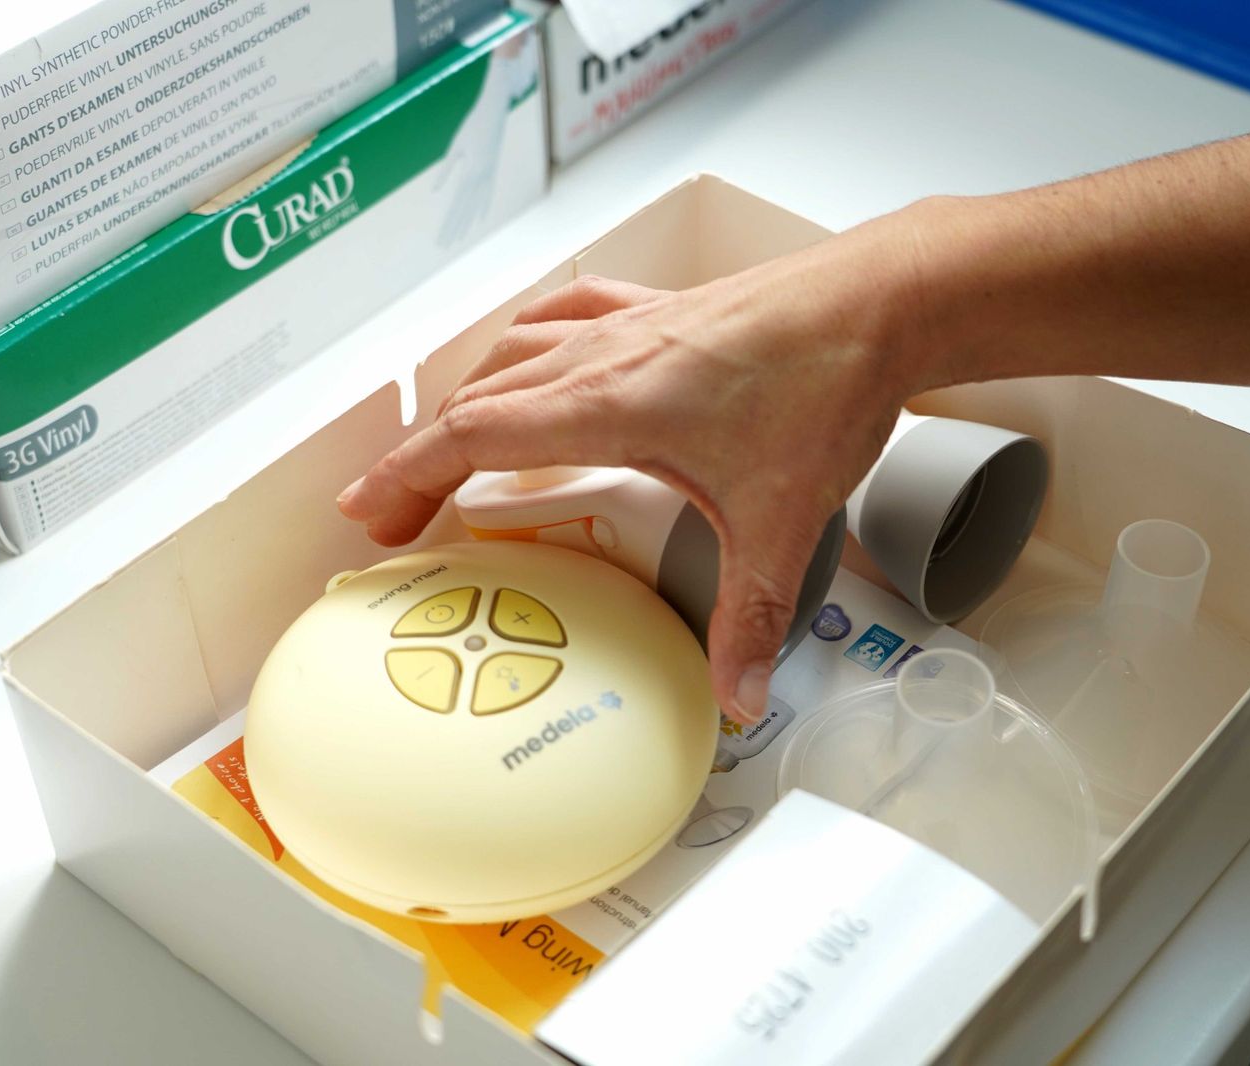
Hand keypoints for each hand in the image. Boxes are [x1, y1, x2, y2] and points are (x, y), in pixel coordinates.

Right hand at [338, 213, 936, 721]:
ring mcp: (631, 324)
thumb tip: (737, 697)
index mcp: (608, 402)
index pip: (472, 435)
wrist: (881, 300)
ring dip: (468, 401)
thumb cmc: (827, 387)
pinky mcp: (663, 309)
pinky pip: (566, 316)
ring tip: (449, 449)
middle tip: (396, 513)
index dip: (406, 474)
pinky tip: (533, 358)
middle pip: (476, 399)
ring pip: (513, 353)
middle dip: (422, 457)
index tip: (368, 516)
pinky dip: (528, 345)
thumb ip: (752, 615)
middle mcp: (604, 354)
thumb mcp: (784, 519)